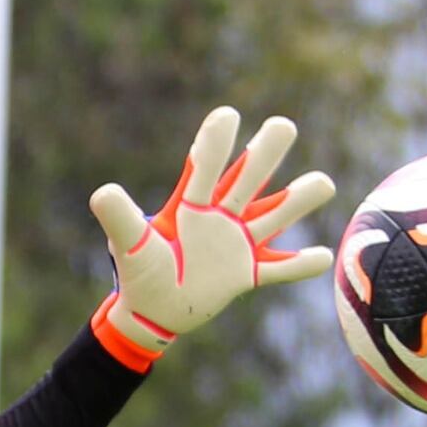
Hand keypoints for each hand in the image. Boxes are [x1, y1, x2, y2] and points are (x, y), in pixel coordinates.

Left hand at [89, 106, 334, 370]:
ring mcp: (237, 243)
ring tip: (323, 183)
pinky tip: (324, 257)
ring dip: (298, 200)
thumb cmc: (139, 274)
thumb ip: (120, 219)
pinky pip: (279, 268)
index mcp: (190, 205)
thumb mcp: (128, 247)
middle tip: (282, 126)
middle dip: (264, 153)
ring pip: (274, 215)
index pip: (204, 168)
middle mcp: (219, 216)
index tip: (227, 115)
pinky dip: (300, 265)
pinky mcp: (247, 273)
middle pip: (248, 178)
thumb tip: (102, 192)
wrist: (153, 311)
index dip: (215, 143)